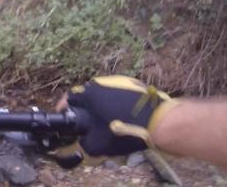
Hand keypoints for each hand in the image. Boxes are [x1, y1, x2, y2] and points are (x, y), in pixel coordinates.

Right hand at [55, 75, 178, 156]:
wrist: (161, 122)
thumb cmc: (124, 130)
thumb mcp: (99, 144)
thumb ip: (85, 143)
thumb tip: (82, 143)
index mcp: (90, 92)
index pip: (70, 97)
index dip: (65, 108)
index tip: (66, 117)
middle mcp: (103, 81)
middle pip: (87, 94)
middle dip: (86, 107)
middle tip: (89, 122)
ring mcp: (120, 81)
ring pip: (104, 93)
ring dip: (102, 104)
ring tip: (107, 119)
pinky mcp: (135, 84)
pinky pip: (119, 93)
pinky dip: (117, 103)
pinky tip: (123, 115)